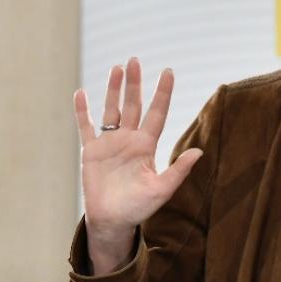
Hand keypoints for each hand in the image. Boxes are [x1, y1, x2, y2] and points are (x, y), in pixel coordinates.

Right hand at [75, 58, 200, 273]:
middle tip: (135, 60)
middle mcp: (129, 140)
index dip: (163, 93)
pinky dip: (83, 111)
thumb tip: (199, 152)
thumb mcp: (161, 190)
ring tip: (117, 68)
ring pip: (112, 110)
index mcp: (147, 146)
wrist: (113, 221)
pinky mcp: (91, 151)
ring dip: (113, 90)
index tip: (168, 71)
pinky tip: (81, 94)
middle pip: (133, 105)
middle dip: (135, 83)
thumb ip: (178, 171)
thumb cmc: (139, 208)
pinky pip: (86, 127)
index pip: (157, 113)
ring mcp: (110, 144)